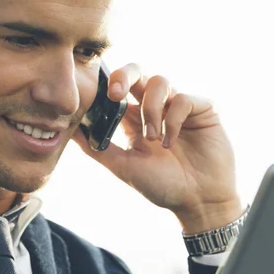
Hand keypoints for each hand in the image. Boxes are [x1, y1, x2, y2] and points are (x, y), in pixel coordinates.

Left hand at [72, 63, 244, 234]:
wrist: (197, 202)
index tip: (100, 96)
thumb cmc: (162, 185)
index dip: (108, 85)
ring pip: (160, 82)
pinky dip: (172, 120)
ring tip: (153, 139)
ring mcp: (180, 106)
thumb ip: (97, 148)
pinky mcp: (203, 108)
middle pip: (139, 72)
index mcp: (135, 117)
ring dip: (151, 110)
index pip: (119, 88)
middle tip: (116, 93)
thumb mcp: (124, 167)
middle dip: (125, 75)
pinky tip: (170, 142)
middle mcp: (157, 106)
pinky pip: (183, 99)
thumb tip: (70, 131)